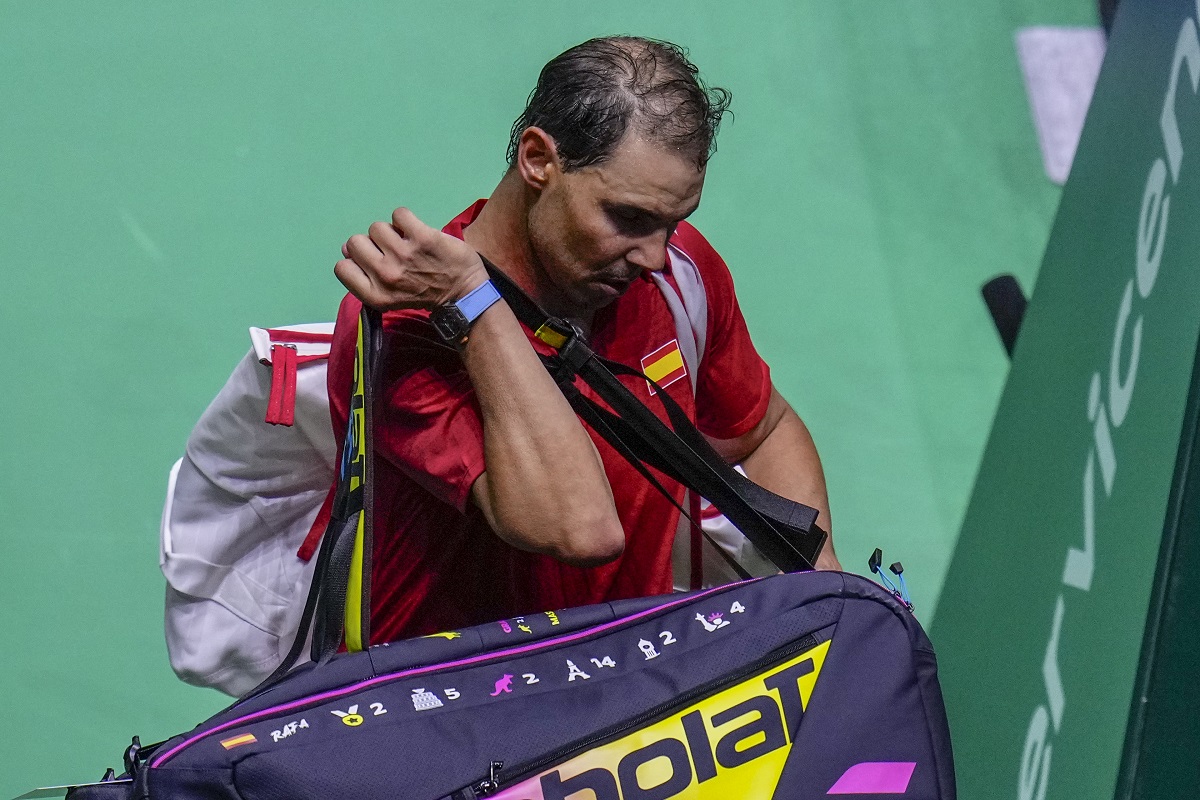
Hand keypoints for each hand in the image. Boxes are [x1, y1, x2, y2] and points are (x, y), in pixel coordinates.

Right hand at [335, 207, 488, 309]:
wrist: (464, 294)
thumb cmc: (425, 293)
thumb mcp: (390, 295)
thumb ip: (366, 276)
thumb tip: (345, 249)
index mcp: (375, 295)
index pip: (342, 267)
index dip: (356, 261)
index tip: (375, 263)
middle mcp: (385, 276)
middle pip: (355, 242)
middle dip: (372, 244)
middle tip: (394, 253)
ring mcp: (404, 255)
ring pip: (376, 227)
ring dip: (391, 232)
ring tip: (409, 244)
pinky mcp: (422, 238)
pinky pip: (399, 214)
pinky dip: (407, 219)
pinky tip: (418, 232)